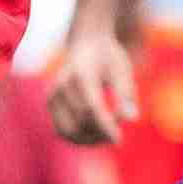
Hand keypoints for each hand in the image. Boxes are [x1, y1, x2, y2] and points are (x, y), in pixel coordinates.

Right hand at [47, 31, 138, 145]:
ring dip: (87, 140)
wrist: (86, 43)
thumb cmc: (109, 57)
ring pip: (67, 131)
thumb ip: (126, 94)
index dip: (105, 127)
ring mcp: (53, 94)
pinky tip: (94, 136)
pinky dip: (77, 138)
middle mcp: (62, 85)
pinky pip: (60, 130)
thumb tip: (132, 120)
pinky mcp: (50, 102)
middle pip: (79, 122)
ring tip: (105, 138)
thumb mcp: (122, 70)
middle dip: (99, 134)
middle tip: (117, 135)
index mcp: (81, 74)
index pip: (91, 108)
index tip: (119, 140)